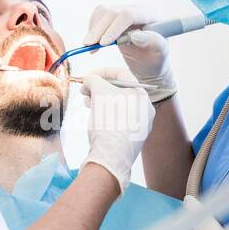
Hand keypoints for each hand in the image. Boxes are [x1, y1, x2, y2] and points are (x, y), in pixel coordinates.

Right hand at [80, 66, 154, 191]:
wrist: (111, 158)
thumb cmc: (109, 122)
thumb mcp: (99, 94)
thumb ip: (94, 80)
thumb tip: (90, 79)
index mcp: (142, 95)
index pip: (121, 74)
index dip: (101, 72)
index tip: (86, 76)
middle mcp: (145, 109)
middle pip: (119, 90)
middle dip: (99, 87)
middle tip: (84, 89)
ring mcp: (140, 124)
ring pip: (117, 105)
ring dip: (100, 100)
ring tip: (86, 102)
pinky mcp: (131, 137)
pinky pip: (118, 119)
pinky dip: (106, 114)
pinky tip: (94, 116)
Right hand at [84, 5, 176, 103]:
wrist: (150, 64)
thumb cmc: (156, 60)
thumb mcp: (159, 54)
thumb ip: (152, 42)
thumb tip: (135, 36)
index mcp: (150, 15)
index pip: (128, 15)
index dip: (114, 28)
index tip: (104, 44)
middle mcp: (137, 10)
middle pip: (112, 12)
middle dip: (99, 29)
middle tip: (89, 45)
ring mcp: (125, 13)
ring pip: (103, 12)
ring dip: (94, 28)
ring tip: (90, 46)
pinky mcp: (115, 19)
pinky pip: (99, 17)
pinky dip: (92, 29)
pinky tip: (93, 44)